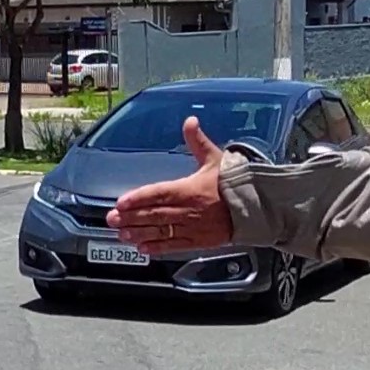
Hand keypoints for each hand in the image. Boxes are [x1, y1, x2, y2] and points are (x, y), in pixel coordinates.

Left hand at [109, 116, 233, 252]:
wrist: (256, 206)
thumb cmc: (233, 182)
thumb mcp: (215, 159)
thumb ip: (198, 141)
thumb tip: (190, 121)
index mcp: (190, 189)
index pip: (159, 193)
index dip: (138, 198)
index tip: (121, 202)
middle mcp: (189, 210)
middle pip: (155, 214)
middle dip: (131, 217)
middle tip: (112, 219)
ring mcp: (192, 227)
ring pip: (161, 231)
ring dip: (140, 233)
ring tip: (122, 234)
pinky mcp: (198, 241)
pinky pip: (175, 245)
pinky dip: (158, 248)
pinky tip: (143, 248)